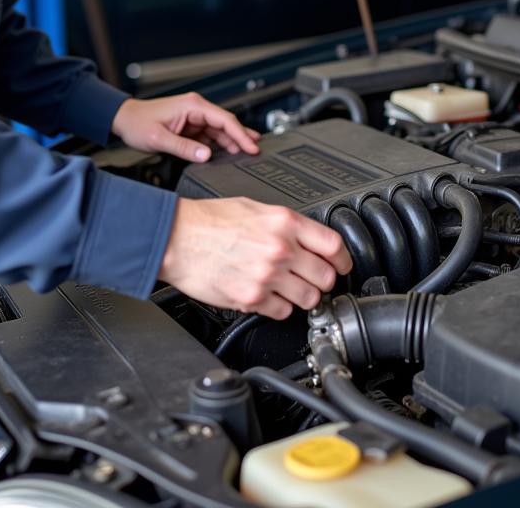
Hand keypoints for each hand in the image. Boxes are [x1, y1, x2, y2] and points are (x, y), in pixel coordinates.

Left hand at [111, 92, 259, 161]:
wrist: (123, 119)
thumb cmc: (137, 123)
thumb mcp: (159, 138)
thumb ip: (184, 147)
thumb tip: (206, 155)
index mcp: (192, 106)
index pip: (224, 119)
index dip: (240, 134)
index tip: (251, 146)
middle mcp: (196, 109)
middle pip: (226, 123)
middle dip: (241, 137)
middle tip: (255, 151)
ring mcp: (193, 117)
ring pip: (219, 130)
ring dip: (231, 141)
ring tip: (246, 153)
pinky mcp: (190, 126)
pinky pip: (209, 135)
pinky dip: (219, 144)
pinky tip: (227, 153)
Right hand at [159, 197, 352, 318]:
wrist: (176, 238)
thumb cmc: (208, 221)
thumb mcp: (254, 207)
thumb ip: (284, 223)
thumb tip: (306, 239)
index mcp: (283, 222)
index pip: (333, 245)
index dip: (343, 259)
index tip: (342, 265)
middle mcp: (280, 249)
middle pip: (326, 276)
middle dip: (324, 280)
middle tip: (314, 278)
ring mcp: (266, 276)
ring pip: (309, 299)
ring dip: (303, 296)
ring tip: (290, 288)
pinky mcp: (251, 298)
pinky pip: (282, 312)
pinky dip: (278, 307)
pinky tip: (268, 295)